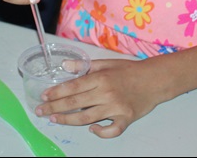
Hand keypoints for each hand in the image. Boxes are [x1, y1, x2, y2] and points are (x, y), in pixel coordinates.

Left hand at [35, 58, 163, 137]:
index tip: (43, 96)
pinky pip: (111, 130)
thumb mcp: (107, 63)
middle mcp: (106, 93)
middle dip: (55, 107)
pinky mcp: (126, 119)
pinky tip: (91, 129)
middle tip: (41, 111)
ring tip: (55, 119)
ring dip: (68, 120)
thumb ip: (85, 66)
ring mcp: (116, 107)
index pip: (73, 86)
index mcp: (101, 78)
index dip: (56, 92)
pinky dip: (101, 132)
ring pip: (87, 118)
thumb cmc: (130, 71)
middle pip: (75, 103)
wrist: (154, 79)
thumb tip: (65, 66)